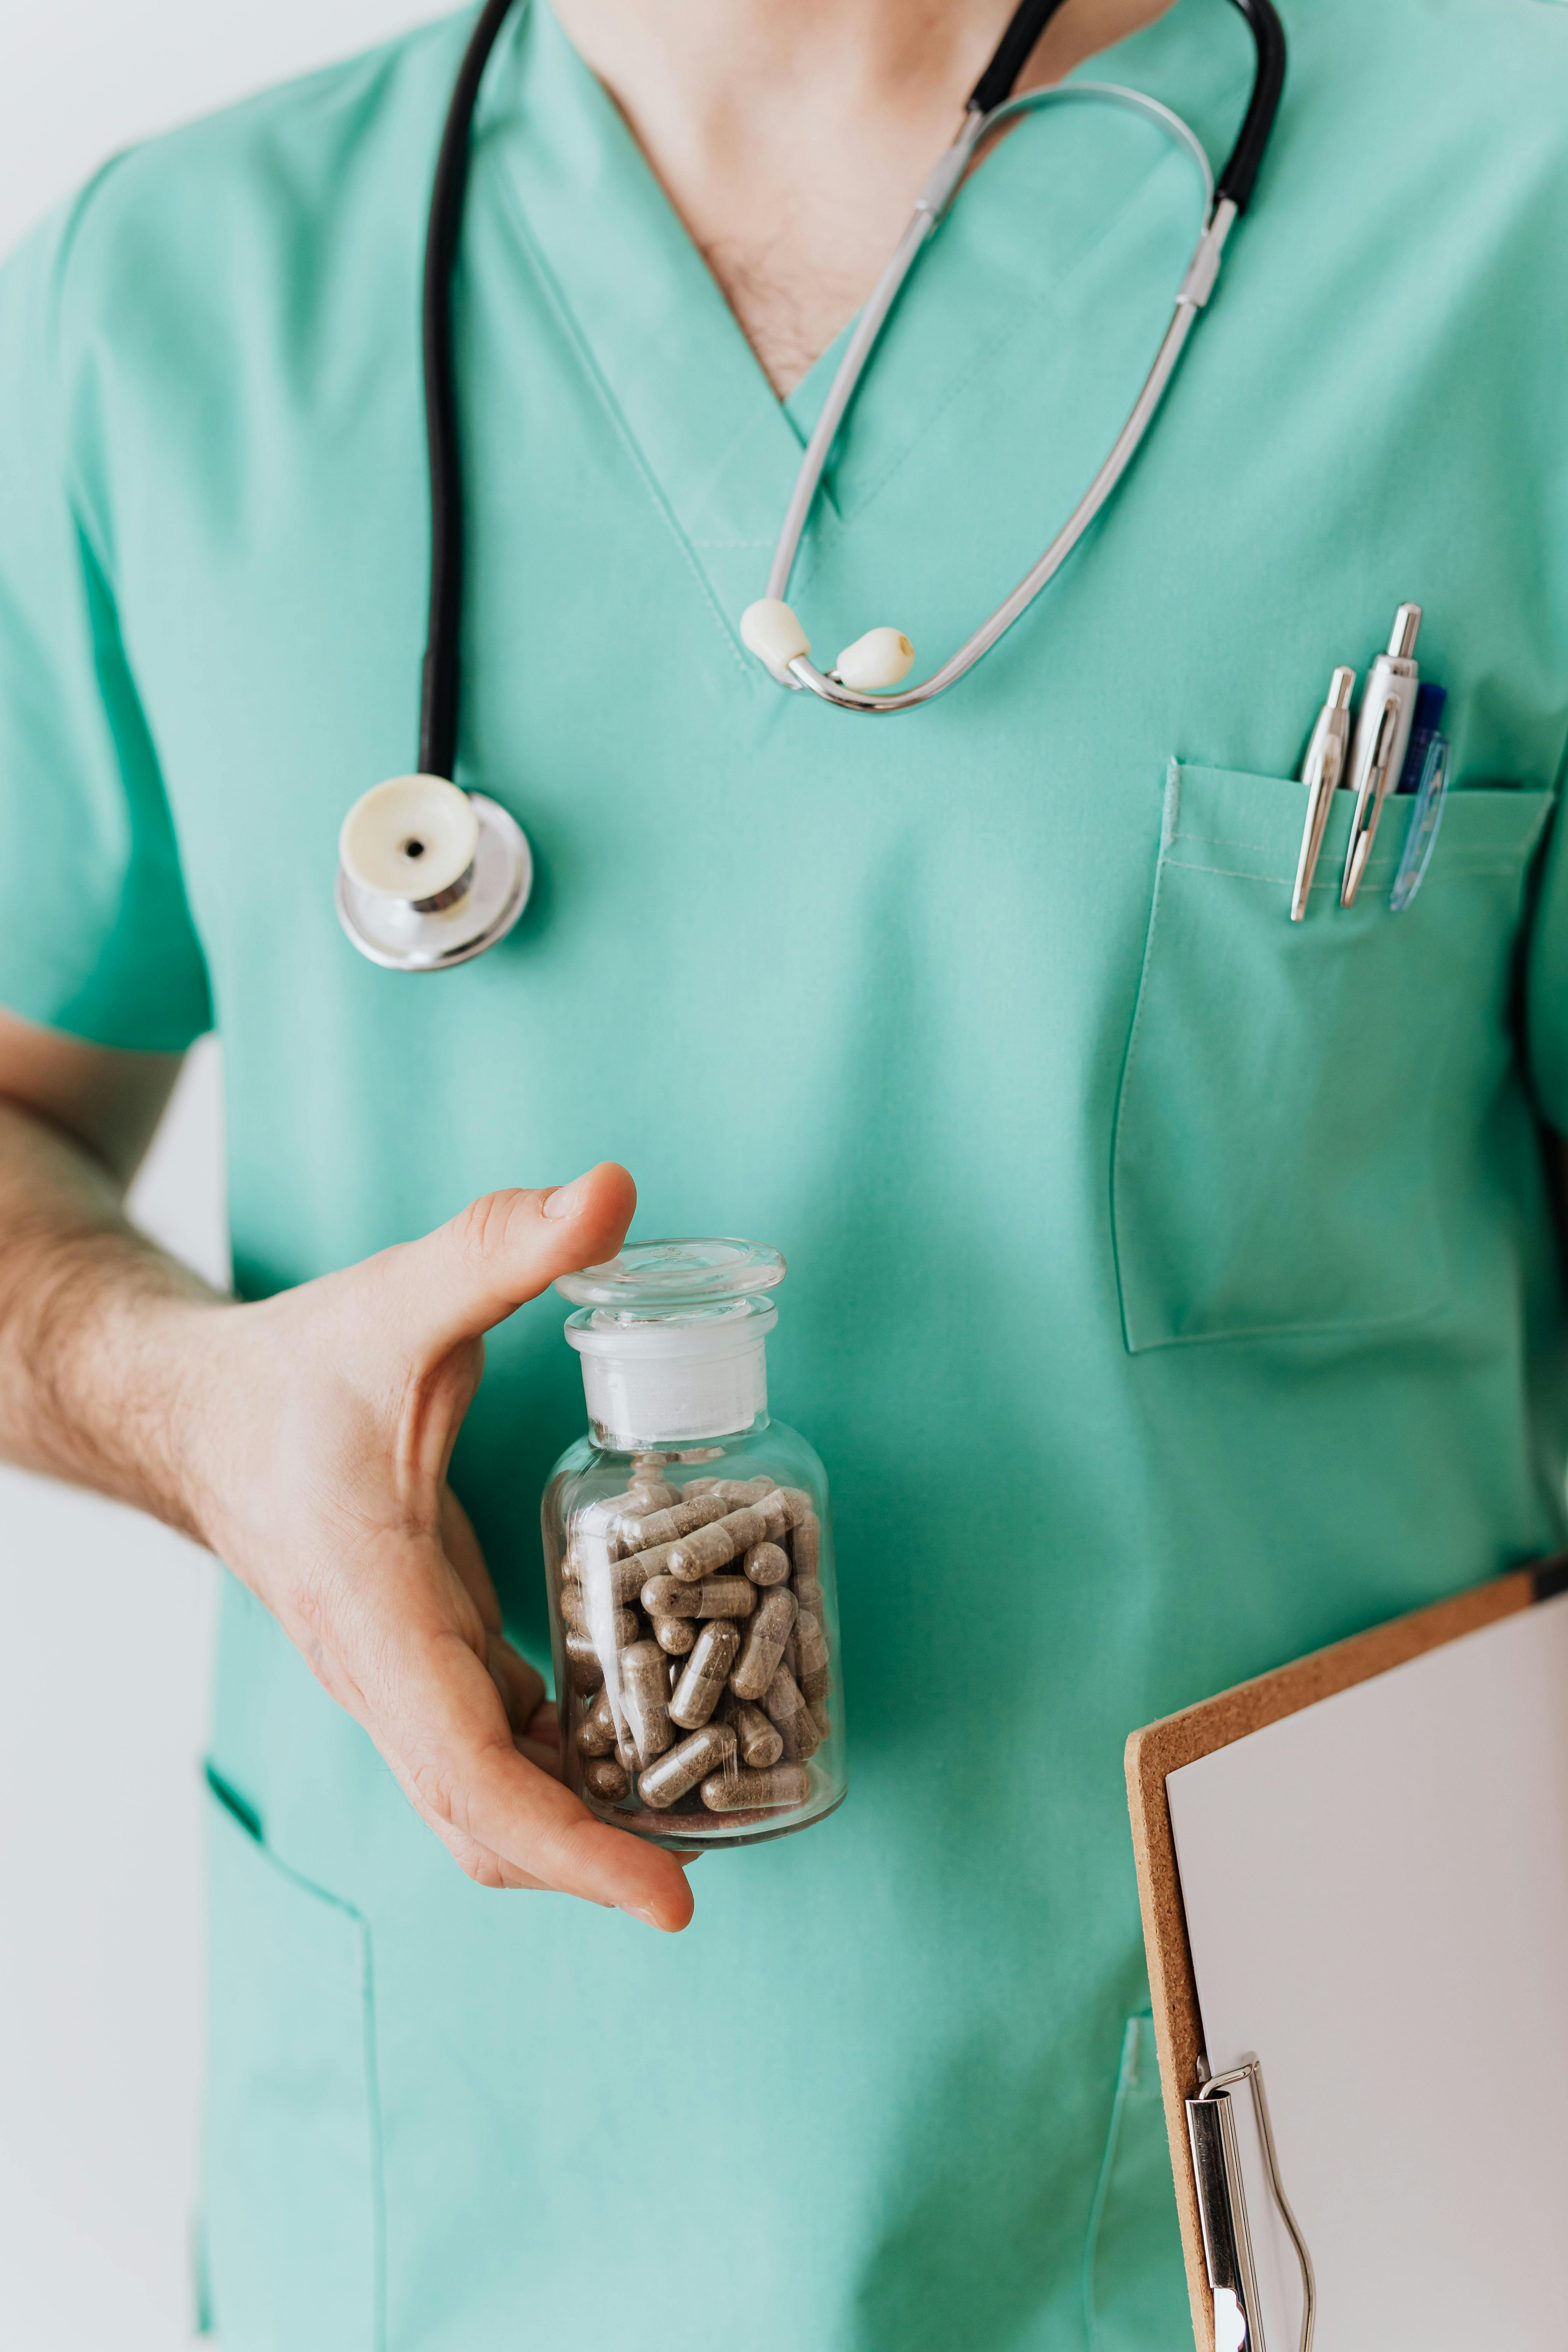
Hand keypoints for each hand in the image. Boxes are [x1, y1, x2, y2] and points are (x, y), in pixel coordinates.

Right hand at [185, 1163, 693, 1929]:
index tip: (672, 1897)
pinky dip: (565, 1766)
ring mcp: (398, 1675)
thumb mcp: (398, 1299)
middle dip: (592, 1862)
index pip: (472, 1772)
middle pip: (483, 1817)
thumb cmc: (297, 1369)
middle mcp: (381, 1669)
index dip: (574, 1848)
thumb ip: (499, 1246)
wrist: (201, 1414)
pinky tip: (642, 1740)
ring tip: (706, 1811)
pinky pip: (493, 1744)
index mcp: (374, 1609)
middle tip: (710, 1874)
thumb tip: (614, 1190)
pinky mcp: (420, 1658)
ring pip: (486, 1794)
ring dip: (584, 1821)